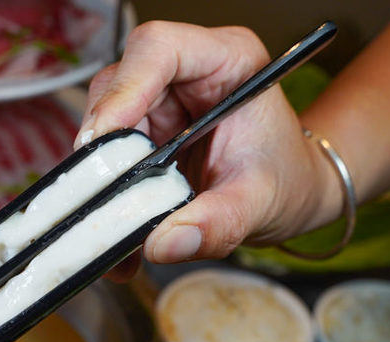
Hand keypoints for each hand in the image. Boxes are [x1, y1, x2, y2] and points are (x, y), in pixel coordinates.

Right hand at [78, 22, 340, 278]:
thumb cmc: (287, 179)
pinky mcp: (143, 132)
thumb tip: (163, 243)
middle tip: (98, 194)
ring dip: (101, 179)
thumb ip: (219, 222)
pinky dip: (107, 197)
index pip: (159, 49)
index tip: (103, 139)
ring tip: (109, 227)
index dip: (124, 89)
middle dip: (104, 146)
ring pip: (104, 125)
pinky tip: (118, 237)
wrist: (291, 194)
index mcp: (226, 61)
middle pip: (117, 88)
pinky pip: (108, 158)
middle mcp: (184, 74)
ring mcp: (158, 103)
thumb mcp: (262, 203)